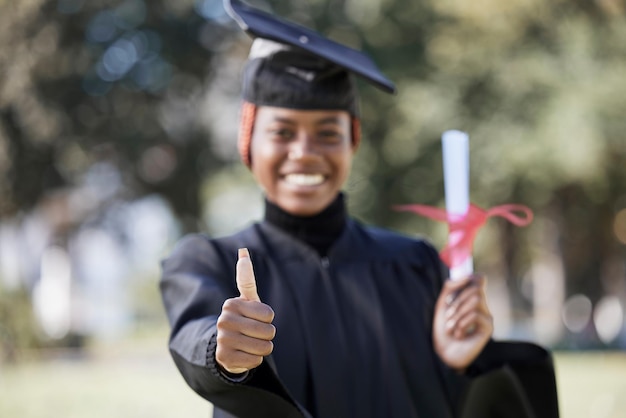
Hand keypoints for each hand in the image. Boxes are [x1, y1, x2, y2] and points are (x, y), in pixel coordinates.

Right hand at [215, 248, 275, 373]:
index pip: (269, 315)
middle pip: (268, 332)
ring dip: (263, 348)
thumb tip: (243, 251)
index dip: (268, 319)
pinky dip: (255, 360)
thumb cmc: (244, 319)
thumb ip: (246, 278)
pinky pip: (256, 361)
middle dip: (268, 335)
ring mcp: (223, 340)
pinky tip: (245, 354)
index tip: (256, 318)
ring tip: (251, 344)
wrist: (227, 346)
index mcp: (231, 304)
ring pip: (263, 348)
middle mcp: (224, 320)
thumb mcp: (247, 300)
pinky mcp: (224, 358)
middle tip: (255, 333)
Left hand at [432, 274, 492, 371]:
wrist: (442, 352)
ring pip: (476, 299)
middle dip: (457, 300)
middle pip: (476, 288)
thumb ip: (451, 286)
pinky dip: (463, 323)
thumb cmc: (442, 329)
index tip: (452, 294)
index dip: (469, 280)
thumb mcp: (442, 303)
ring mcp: (486, 316)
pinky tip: (459, 334)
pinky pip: (477, 314)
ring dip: (458, 313)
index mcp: (470, 299)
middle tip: (448, 315)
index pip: (479, 280)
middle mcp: (481, 306)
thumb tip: (468, 276)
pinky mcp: (488, 327)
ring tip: (451, 327)